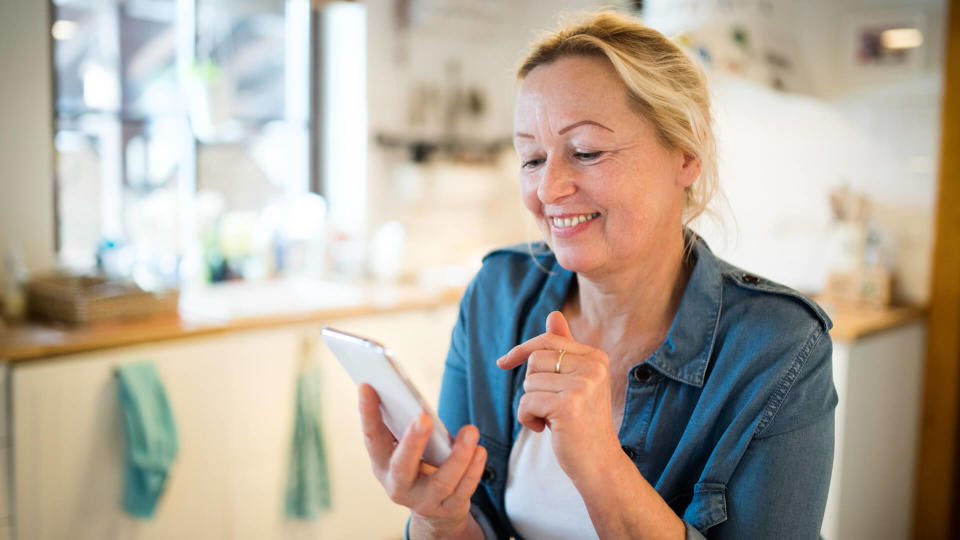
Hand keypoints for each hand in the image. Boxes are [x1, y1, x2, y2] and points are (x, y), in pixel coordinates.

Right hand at [358, 384, 486, 538]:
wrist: (433, 512)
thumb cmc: (419, 465)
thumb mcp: (406, 448)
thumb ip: (406, 427)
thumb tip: (412, 398)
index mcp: (382, 464)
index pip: (372, 438)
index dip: (367, 413)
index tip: (366, 386)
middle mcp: (398, 486)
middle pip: (402, 465)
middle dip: (413, 441)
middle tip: (424, 417)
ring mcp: (423, 501)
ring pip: (442, 481)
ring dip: (458, 456)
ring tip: (470, 431)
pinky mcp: (448, 509)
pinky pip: (463, 490)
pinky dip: (473, 470)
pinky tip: (480, 451)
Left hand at [496, 311, 620, 482]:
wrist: (599, 464)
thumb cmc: (583, 423)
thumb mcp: (576, 382)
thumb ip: (565, 349)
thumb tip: (553, 313)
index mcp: (596, 357)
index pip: (548, 340)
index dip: (522, 350)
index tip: (503, 362)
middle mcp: (593, 366)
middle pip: (535, 360)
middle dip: (532, 385)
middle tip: (550, 406)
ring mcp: (582, 385)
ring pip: (528, 382)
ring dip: (530, 404)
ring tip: (550, 419)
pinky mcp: (568, 405)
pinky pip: (526, 402)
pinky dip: (527, 418)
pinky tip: (544, 429)